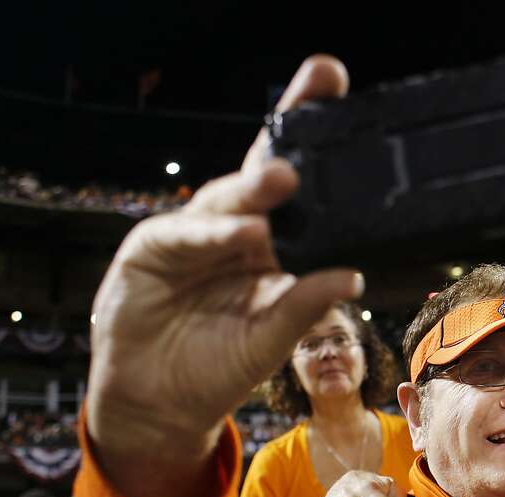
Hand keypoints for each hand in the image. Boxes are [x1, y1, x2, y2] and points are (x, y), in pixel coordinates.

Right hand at [86, 56, 362, 496]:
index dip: (321, 142)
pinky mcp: (152, 251)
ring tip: (284, 180)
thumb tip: (352, 277)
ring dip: (254, 189)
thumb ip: (303, 305)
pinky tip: (241, 234)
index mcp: (273, 244)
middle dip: (292, 124)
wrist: (161, 402)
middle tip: (322, 86)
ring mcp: (194, 235)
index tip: (345, 92)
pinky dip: (212, 235)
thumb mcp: (271, 338)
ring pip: (227, 200)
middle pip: (265, 168)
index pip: (303, 187)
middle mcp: (237, 229)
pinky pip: (184, 237)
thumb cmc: (219, 364)